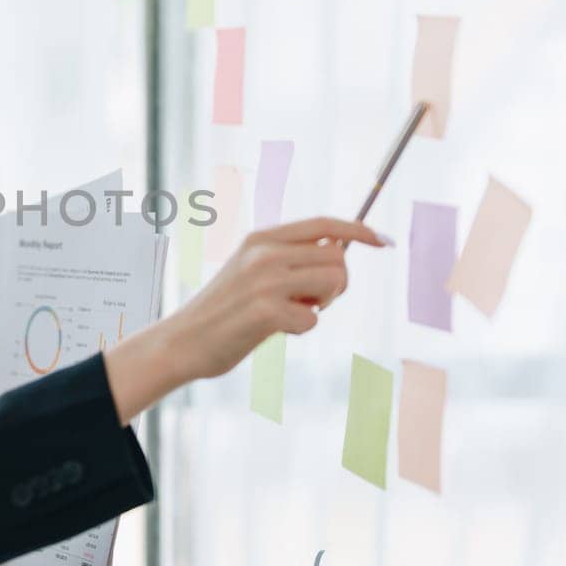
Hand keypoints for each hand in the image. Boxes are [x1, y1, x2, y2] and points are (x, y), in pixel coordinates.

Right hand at [104, 216, 387, 425]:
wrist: (182, 342)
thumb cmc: (223, 312)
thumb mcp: (250, 270)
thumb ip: (288, 258)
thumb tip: (338, 251)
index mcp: (260, 238)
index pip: (323, 224)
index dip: (358, 230)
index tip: (384, 241)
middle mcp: (263, 253)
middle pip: (337, 256)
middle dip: (336, 283)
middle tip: (310, 301)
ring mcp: (264, 280)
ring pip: (333, 281)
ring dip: (322, 304)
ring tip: (291, 313)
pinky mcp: (265, 311)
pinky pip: (313, 317)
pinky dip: (301, 328)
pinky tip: (274, 330)